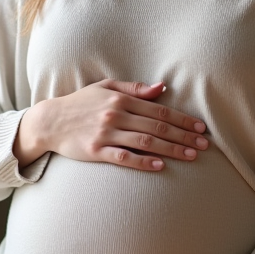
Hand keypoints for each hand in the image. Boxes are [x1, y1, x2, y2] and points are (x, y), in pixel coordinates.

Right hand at [15, 80, 208, 171]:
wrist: (51, 121)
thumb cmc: (81, 103)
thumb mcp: (106, 88)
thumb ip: (134, 89)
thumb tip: (162, 88)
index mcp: (121, 100)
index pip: (159, 111)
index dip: (182, 120)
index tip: (200, 128)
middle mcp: (116, 116)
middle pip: (157, 127)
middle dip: (184, 136)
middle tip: (204, 145)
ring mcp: (106, 134)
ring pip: (145, 142)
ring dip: (171, 149)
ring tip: (190, 156)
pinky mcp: (96, 151)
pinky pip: (123, 157)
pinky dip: (142, 161)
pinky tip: (159, 165)